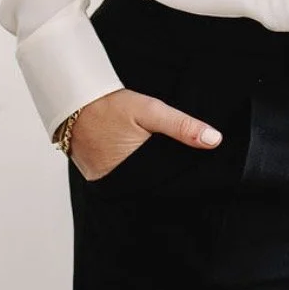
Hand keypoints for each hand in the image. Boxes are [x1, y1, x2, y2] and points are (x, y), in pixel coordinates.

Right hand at [65, 87, 222, 182]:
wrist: (74, 101)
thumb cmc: (111, 106)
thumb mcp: (150, 110)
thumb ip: (181, 126)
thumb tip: (214, 140)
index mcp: (136, 173)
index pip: (167, 186)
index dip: (181, 180)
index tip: (196, 173)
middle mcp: (119, 185)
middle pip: (152, 188)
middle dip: (166, 179)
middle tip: (178, 165)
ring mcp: (106, 184)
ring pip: (137, 185)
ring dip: (148, 176)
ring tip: (161, 164)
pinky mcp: (97, 179)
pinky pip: (121, 180)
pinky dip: (131, 173)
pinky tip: (140, 161)